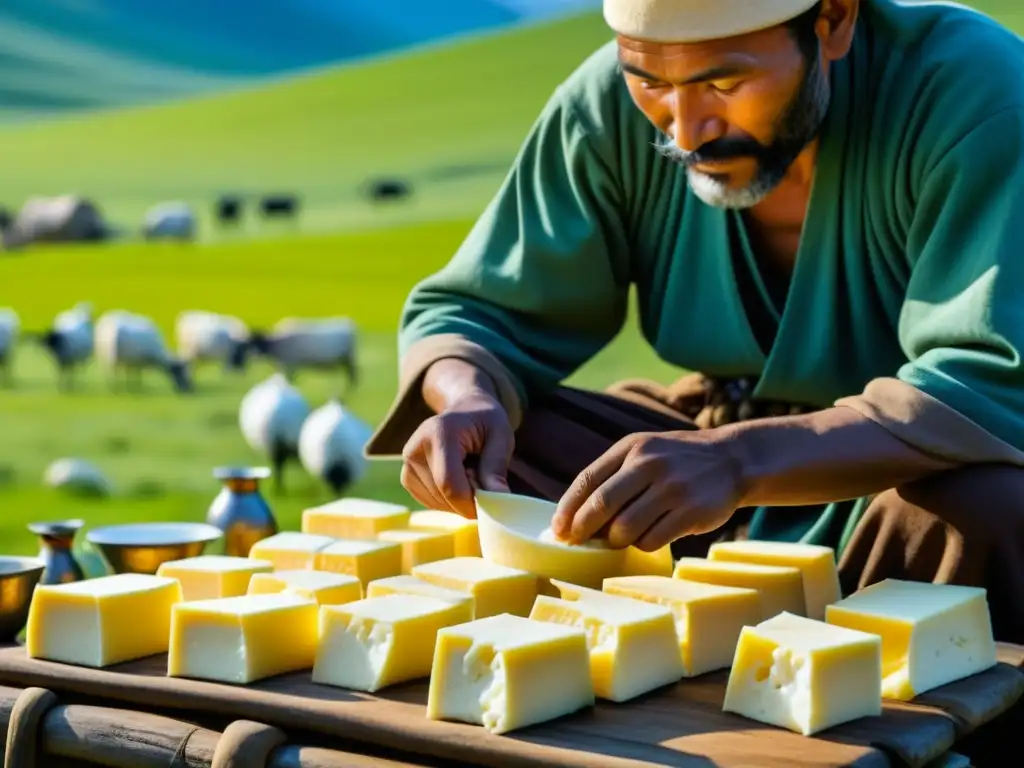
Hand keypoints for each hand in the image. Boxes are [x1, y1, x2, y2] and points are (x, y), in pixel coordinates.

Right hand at [400, 391, 514, 518]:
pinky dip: (447, 502)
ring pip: (435, 502)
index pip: (449, 482)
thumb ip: (497, 466)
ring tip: (470, 476)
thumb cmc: (486, 422)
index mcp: (439, 432)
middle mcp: (416, 447)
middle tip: (484, 483)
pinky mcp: (407, 475)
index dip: (470, 502)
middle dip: (468, 501)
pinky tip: (458, 483)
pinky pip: (428, 501)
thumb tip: (499, 497)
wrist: (465, 410)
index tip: (491, 503)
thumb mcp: (502, 435)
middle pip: (442, 495)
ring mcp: (408, 462)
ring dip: (458, 501)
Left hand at [550, 431, 746, 551]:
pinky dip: (642, 545)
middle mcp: (650, 464)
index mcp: (632, 448)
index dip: (568, 508)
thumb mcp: (643, 451)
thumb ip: (612, 475)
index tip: (558, 530)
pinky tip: (648, 537)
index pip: (587, 479)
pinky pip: (651, 541)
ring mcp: (673, 488)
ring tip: (620, 538)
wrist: (732, 460)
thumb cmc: (675, 461)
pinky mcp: (691, 512)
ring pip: (625, 529)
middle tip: (575, 543)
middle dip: (582, 530)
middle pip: (602, 505)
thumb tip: (574, 516)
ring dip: (615, 541)